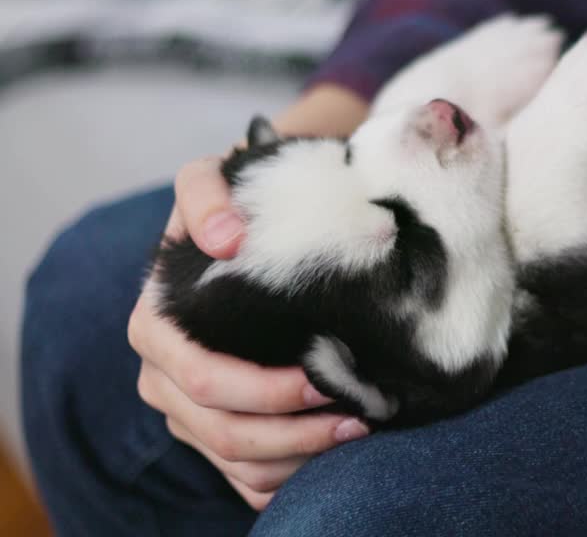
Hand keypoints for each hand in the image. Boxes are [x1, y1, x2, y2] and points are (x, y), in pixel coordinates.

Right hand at [128, 85, 369, 509]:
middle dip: (291, 423)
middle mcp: (161, 364)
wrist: (262, 224)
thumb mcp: (227, 179)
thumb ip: (211, 190)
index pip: (204, 374)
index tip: (324, 374)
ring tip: (360, 427)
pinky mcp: (211, 426)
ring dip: (297, 452)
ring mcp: (182, 400)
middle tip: (357, 409)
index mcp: (160, 314)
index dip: (262, 388)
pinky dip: (284, 474)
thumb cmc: (252, 203)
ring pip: (232, 452)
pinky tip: (331, 454)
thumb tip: (223, 237)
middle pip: (219, 421)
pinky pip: (240, 474)